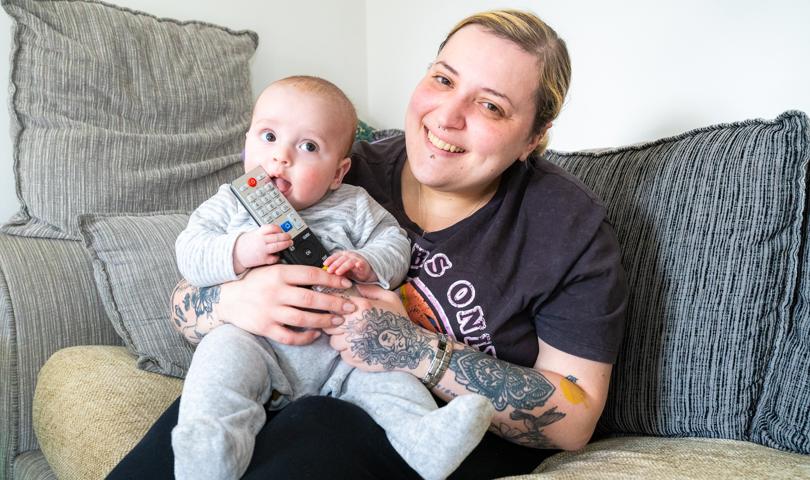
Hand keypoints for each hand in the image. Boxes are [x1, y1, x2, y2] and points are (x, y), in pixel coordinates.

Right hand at [218, 264, 356, 344]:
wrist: (228, 298)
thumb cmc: (256, 282)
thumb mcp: (272, 269)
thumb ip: (294, 272)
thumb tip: (325, 272)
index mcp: (279, 274)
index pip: (311, 274)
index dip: (332, 279)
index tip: (347, 283)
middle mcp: (275, 292)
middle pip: (311, 298)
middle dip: (334, 303)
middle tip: (350, 306)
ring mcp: (270, 311)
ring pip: (303, 318)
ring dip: (324, 320)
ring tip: (338, 321)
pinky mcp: (265, 328)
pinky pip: (289, 336)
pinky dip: (305, 337)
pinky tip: (316, 334)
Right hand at [233, 224, 291, 273]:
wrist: (235, 254)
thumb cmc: (246, 244)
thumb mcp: (253, 234)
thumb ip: (264, 233)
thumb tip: (278, 232)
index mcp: (258, 233)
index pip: (271, 228)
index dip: (278, 228)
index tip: (281, 230)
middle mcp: (261, 241)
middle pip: (277, 237)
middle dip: (286, 236)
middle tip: (289, 237)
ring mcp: (262, 250)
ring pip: (277, 246)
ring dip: (285, 244)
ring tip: (289, 243)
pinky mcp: (262, 259)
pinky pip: (274, 258)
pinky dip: (277, 257)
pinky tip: (278, 255)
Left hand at [323, 250, 377, 282]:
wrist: (366, 270)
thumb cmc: (352, 269)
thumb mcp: (342, 270)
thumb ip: (334, 270)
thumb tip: (323, 274)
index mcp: (343, 256)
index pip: (335, 256)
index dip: (330, 259)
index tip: (325, 264)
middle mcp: (349, 256)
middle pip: (341, 259)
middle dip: (334, 265)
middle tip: (329, 271)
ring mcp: (356, 259)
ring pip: (349, 262)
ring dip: (343, 267)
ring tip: (338, 273)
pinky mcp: (363, 264)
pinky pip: (361, 263)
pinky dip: (359, 264)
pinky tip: (357, 265)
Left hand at [324, 284, 435, 374]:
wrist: (410, 347)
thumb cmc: (399, 320)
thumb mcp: (389, 298)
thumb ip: (370, 289)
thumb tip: (354, 286)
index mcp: (363, 307)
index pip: (335, 302)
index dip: (334, 305)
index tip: (338, 309)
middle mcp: (356, 325)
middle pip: (330, 323)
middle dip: (336, 323)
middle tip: (347, 325)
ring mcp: (353, 343)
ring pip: (333, 340)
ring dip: (341, 339)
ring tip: (354, 337)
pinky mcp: (354, 358)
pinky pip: (341, 353)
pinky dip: (348, 351)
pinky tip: (360, 347)